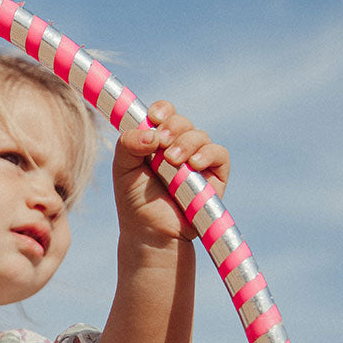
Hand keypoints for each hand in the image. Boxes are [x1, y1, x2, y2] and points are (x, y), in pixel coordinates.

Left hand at [112, 101, 229, 243]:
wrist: (150, 232)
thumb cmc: (135, 201)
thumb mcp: (123, 169)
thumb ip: (128, 143)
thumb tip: (152, 132)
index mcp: (156, 141)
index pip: (164, 113)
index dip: (162, 110)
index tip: (153, 118)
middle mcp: (179, 147)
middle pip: (181, 121)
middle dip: (172, 127)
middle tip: (161, 143)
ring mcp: (198, 160)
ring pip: (199, 135)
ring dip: (186, 143)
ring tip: (172, 161)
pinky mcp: (215, 175)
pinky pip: (219, 154)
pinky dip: (207, 154)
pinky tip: (194, 165)